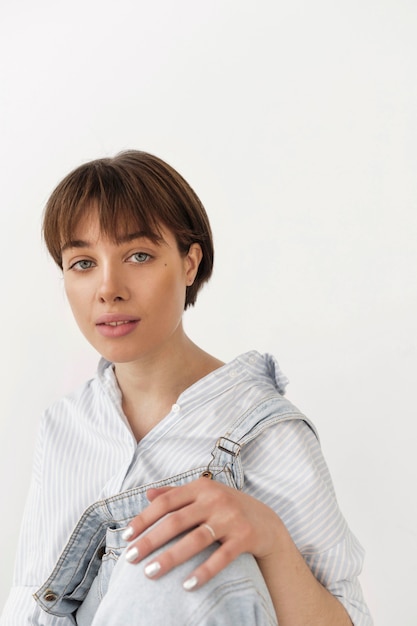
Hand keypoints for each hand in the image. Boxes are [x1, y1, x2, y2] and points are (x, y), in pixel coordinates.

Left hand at [122, 477, 283, 589]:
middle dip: (151, 540)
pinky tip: (186, 585)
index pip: (166, 502)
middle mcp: (215, 499)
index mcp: (201, 488)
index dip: (144, 518)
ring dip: (171, 557)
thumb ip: (176, 494)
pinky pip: (221, 557)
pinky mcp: (245, 537)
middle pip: (176, 521)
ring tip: (150, 573)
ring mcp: (231, 518)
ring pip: (196, 540)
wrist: (266, 521)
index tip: (127, 536)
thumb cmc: (226, 508)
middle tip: (131, 558)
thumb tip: (147, 494)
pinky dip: (204, 571)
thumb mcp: (204, 494)